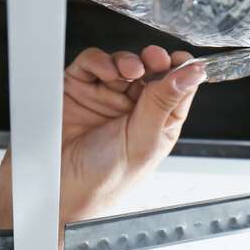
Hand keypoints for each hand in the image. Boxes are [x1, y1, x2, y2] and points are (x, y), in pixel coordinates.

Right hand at [0, 46, 204, 229]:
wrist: (56, 191)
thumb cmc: (103, 181)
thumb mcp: (143, 140)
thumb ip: (165, 102)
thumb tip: (193, 74)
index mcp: (158, 122)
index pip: (177, 87)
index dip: (181, 71)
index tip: (183, 61)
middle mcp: (133, 108)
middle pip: (151, 69)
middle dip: (155, 61)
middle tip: (156, 59)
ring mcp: (106, 96)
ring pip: (123, 63)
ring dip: (129, 61)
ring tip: (131, 70)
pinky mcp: (78, 88)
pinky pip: (92, 64)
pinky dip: (101, 62)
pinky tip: (108, 72)